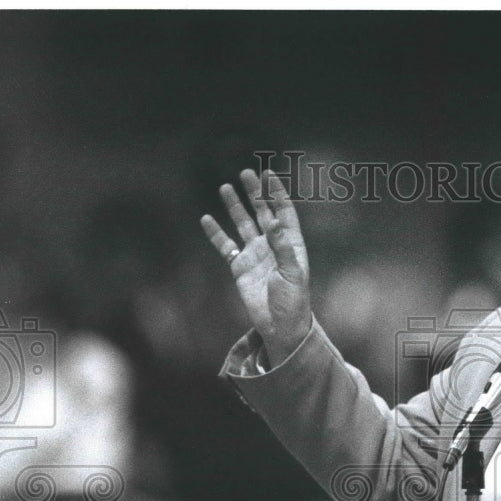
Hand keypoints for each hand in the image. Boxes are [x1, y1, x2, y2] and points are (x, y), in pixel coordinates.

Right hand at [201, 169, 311, 366]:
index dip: (277, 193)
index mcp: (291, 244)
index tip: (269, 174)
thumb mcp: (292, 272)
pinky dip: (216, 234)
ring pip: (243, 225)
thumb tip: (273, 220)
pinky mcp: (240, 267)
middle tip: (245, 174)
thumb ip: (282, 246)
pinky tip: (207, 219)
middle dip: (255, 194)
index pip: (284, 212)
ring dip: (235, 207)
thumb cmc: (293, 301)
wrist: (280, 326)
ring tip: (225, 188)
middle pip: (262, 213)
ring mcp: (255, 255)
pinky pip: (226, 246)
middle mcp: (273, 246)